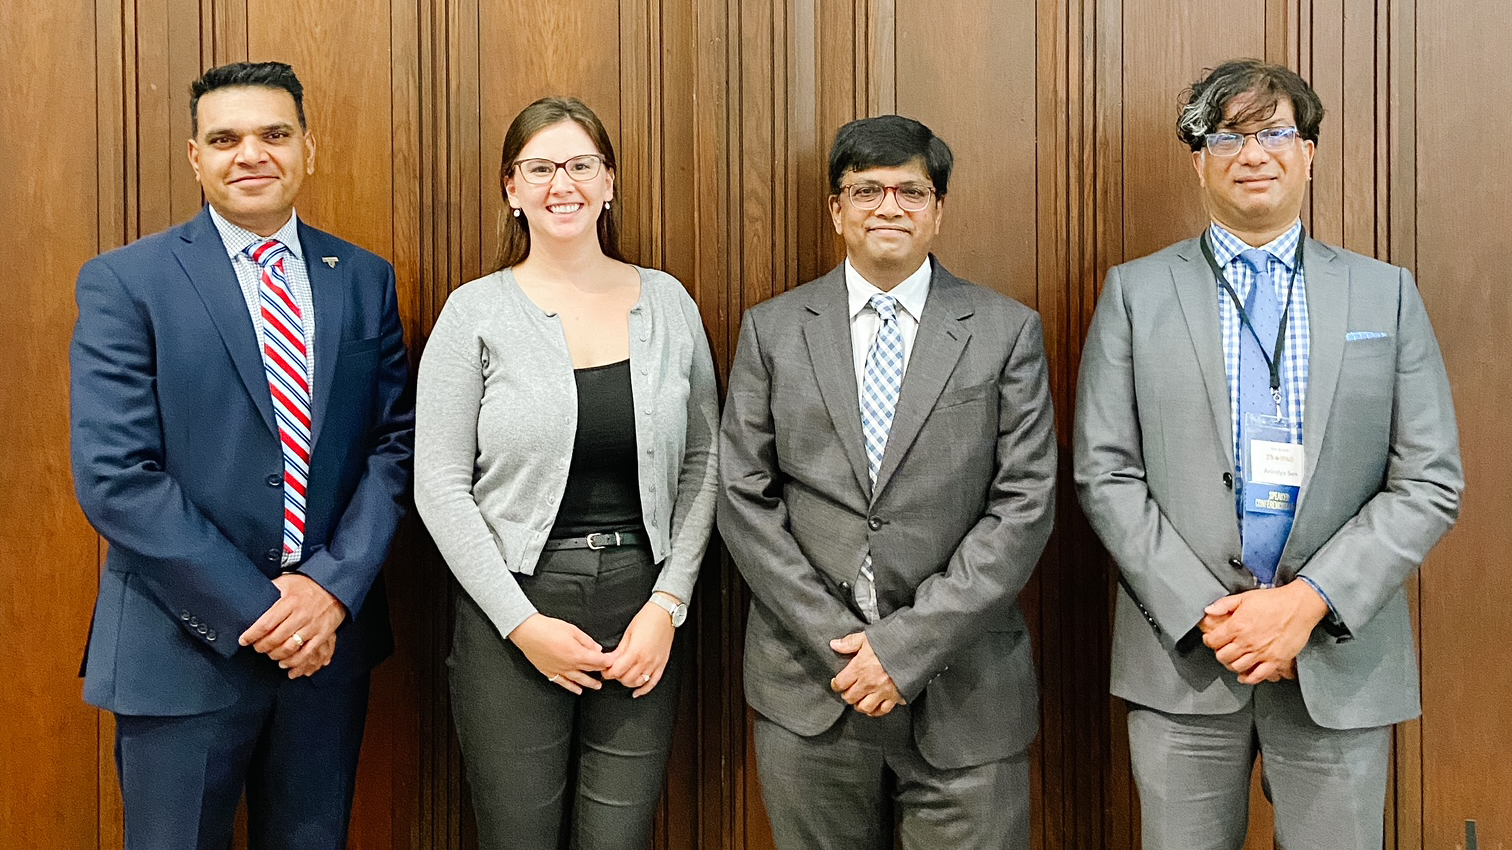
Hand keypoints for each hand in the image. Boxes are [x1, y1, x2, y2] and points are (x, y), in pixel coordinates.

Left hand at [239, 573, 346, 678]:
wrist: (334, 587)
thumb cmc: (307, 585)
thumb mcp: (287, 581)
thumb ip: (270, 589)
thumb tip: (250, 595)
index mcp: (290, 602)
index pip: (266, 623)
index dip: (252, 635)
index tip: (244, 640)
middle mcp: (301, 615)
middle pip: (275, 639)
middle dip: (261, 647)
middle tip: (257, 647)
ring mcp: (313, 626)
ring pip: (289, 648)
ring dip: (275, 655)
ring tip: (270, 654)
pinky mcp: (322, 635)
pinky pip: (307, 653)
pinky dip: (294, 662)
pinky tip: (285, 662)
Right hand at [508, 614, 609, 694]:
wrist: (528, 633)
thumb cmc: (549, 628)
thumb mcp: (572, 630)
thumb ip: (587, 641)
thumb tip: (597, 649)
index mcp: (577, 654)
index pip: (598, 661)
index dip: (607, 661)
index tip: (613, 661)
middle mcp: (570, 665)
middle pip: (590, 670)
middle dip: (601, 672)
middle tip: (609, 673)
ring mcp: (560, 670)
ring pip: (579, 680)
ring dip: (590, 683)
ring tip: (597, 686)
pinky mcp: (550, 672)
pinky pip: (563, 683)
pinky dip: (572, 687)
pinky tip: (577, 690)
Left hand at [603, 594, 678, 697]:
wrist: (664, 613)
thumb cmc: (646, 619)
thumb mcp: (628, 634)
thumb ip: (619, 651)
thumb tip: (610, 661)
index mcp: (635, 652)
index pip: (617, 671)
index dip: (607, 672)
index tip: (604, 670)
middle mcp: (646, 660)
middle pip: (626, 679)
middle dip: (616, 677)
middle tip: (612, 671)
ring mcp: (655, 663)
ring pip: (638, 683)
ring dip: (628, 682)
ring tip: (623, 675)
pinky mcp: (662, 664)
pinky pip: (653, 682)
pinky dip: (644, 690)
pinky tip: (636, 692)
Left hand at [829, 632, 905, 716]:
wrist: (915, 648)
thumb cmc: (892, 641)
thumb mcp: (868, 637)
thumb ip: (850, 643)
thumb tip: (835, 645)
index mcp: (860, 668)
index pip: (840, 683)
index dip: (836, 684)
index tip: (837, 683)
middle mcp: (869, 683)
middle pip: (850, 698)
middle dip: (847, 695)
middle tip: (848, 691)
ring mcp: (882, 691)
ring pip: (864, 707)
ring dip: (859, 705)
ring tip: (859, 700)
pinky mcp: (895, 697)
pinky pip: (883, 710)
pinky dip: (876, 711)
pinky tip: (874, 706)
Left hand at [1201, 582, 1327, 685]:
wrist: (1299, 606)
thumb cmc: (1274, 600)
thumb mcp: (1245, 597)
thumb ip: (1224, 604)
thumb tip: (1208, 610)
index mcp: (1237, 626)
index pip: (1213, 641)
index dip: (1209, 640)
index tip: (1212, 639)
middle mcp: (1247, 641)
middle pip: (1223, 656)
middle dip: (1219, 653)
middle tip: (1222, 650)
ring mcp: (1261, 653)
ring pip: (1237, 667)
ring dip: (1231, 665)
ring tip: (1233, 660)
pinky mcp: (1275, 660)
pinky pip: (1258, 676)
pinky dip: (1248, 678)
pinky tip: (1244, 676)